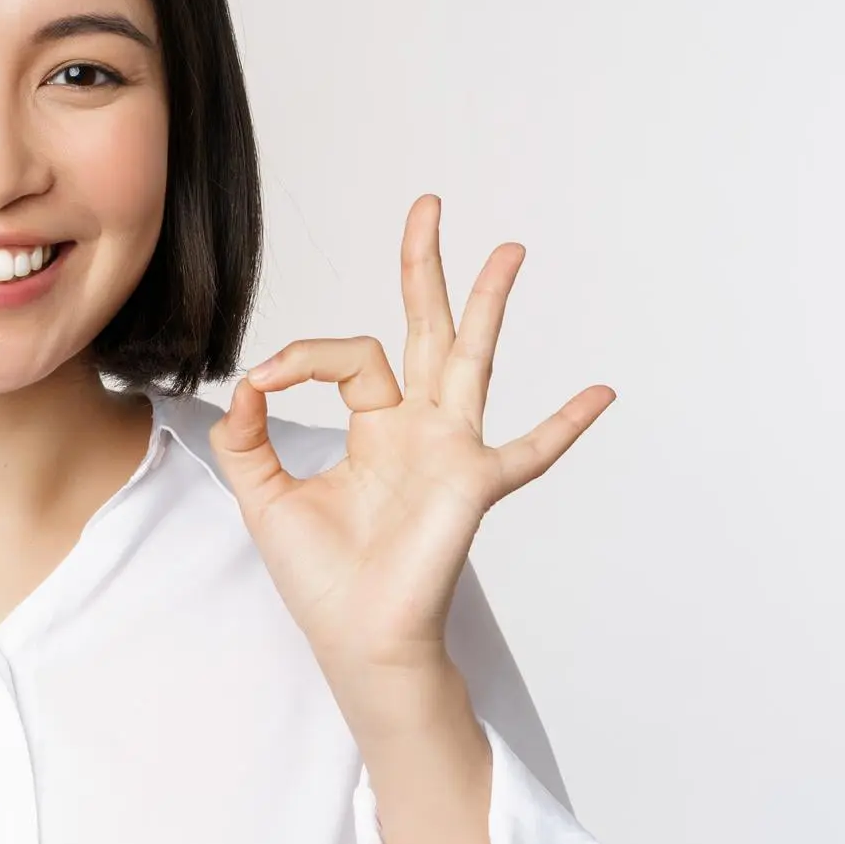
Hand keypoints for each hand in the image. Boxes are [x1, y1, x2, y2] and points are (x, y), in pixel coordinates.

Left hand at [208, 194, 614, 674]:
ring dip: (488, 305)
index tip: (263, 383)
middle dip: (425, 268)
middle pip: (425, 329)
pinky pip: (527, 451)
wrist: (354, 637)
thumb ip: (246, 435)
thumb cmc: (320, 575)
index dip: (300, 358)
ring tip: (508, 249)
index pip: (347, 356)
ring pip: (471, 359)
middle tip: (428, 206)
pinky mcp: (471, 485)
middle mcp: (418, 427)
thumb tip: (244, 383)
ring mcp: (450, 450)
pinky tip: (600, 393)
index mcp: (375, 426)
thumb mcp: (263, 493)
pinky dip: (564, 425)